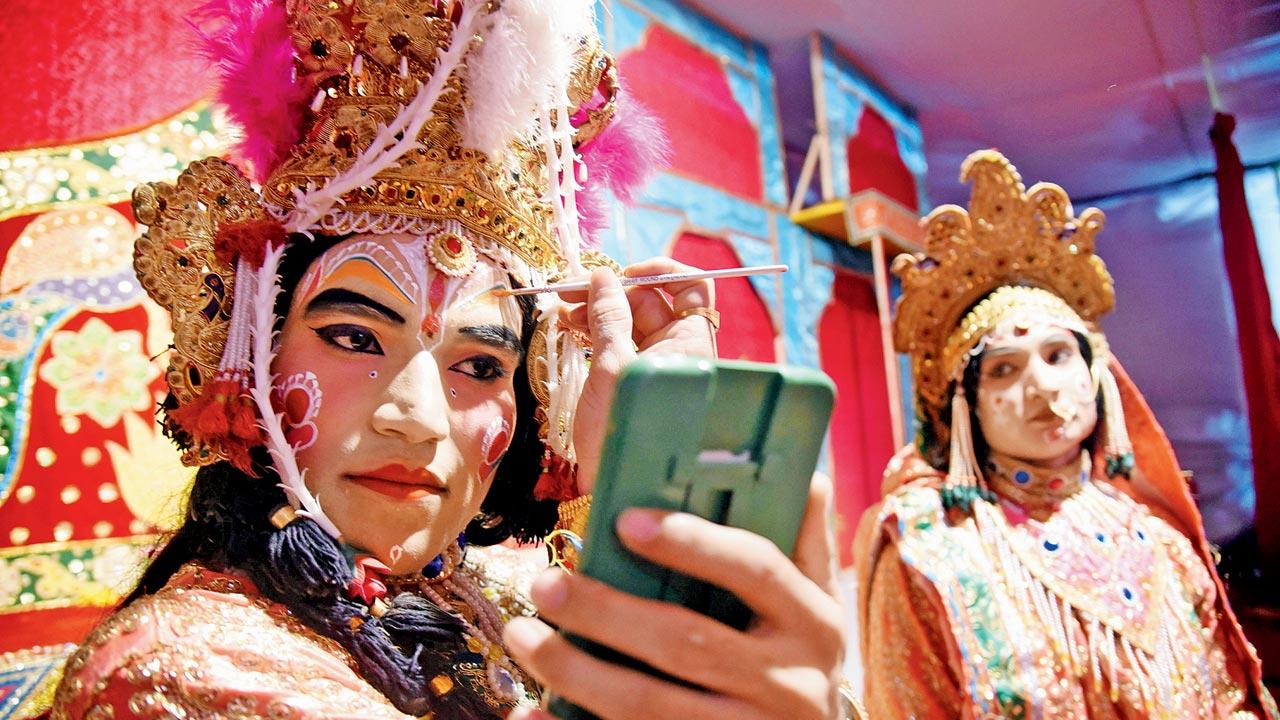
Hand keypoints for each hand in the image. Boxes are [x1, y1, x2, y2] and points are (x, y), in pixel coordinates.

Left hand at [503, 474, 846, 719]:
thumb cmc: (802, 660)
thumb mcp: (819, 603)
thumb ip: (804, 541)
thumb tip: (802, 473)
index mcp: (814, 624)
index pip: (754, 570)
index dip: (692, 543)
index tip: (625, 521)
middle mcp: (791, 684)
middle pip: (687, 643)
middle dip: (606, 613)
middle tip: (545, 584)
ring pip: (650, 706)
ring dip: (576, 672)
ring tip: (523, 636)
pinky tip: (531, 713)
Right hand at [564, 259, 716, 492]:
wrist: (613, 488)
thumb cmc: (619, 431)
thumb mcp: (611, 368)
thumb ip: (607, 317)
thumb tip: (602, 277)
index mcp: (692, 343)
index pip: (691, 286)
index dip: (658, 272)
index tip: (619, 276)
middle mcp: (681, 351)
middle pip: (653, 302)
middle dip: (612, 292)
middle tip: (571, 293)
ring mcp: (658, 366)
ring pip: (631, 322)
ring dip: (598, 311)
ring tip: (563, 312)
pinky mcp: (636, 381)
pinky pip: (620, 343)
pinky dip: (596, 332)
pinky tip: (569, 328)